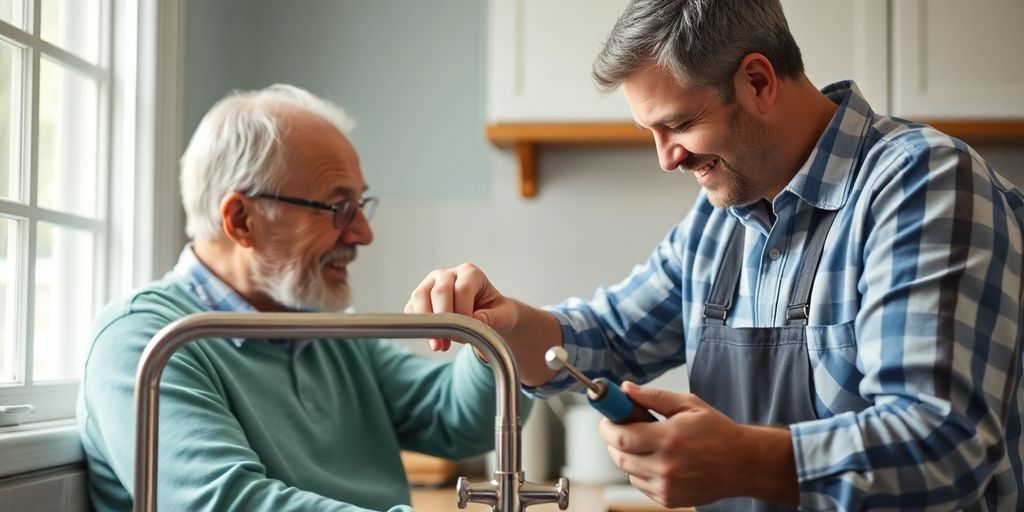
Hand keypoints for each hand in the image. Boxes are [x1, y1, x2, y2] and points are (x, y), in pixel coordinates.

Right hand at [405, 263, 518, 350]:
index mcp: (470, 273)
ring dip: (427, 323)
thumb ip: (495, 317)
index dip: (464, 312)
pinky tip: (432, 339)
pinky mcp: (419, 297)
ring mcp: (430, 283)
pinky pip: (411, 308)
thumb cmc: (495, 312)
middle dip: (443, 320)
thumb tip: (478, 319)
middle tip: (448, 343)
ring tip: (439, 345)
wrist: (485, 315)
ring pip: (420, 297)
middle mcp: (448, 274)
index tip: (469, 332)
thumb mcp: (505, 315)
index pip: (463, 289)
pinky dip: (418, 325)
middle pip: (439, 291)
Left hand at [597, 382, 753, 507]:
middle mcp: (667, 467)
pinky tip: (657, 460)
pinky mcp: (669, 500)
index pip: (621, 437)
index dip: (607, 427)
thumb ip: (653, 396)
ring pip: (628, 471)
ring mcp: (667, 487)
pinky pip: (640, 484)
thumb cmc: (717, 431)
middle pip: (619, 457)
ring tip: (647, 443)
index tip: (606, 418)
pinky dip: (640, 471)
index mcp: (670, 439)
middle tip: (621, 427)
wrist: (742, 464)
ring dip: (628, 456)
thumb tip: (626, 389)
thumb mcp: (688, 404)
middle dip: (613, 440)